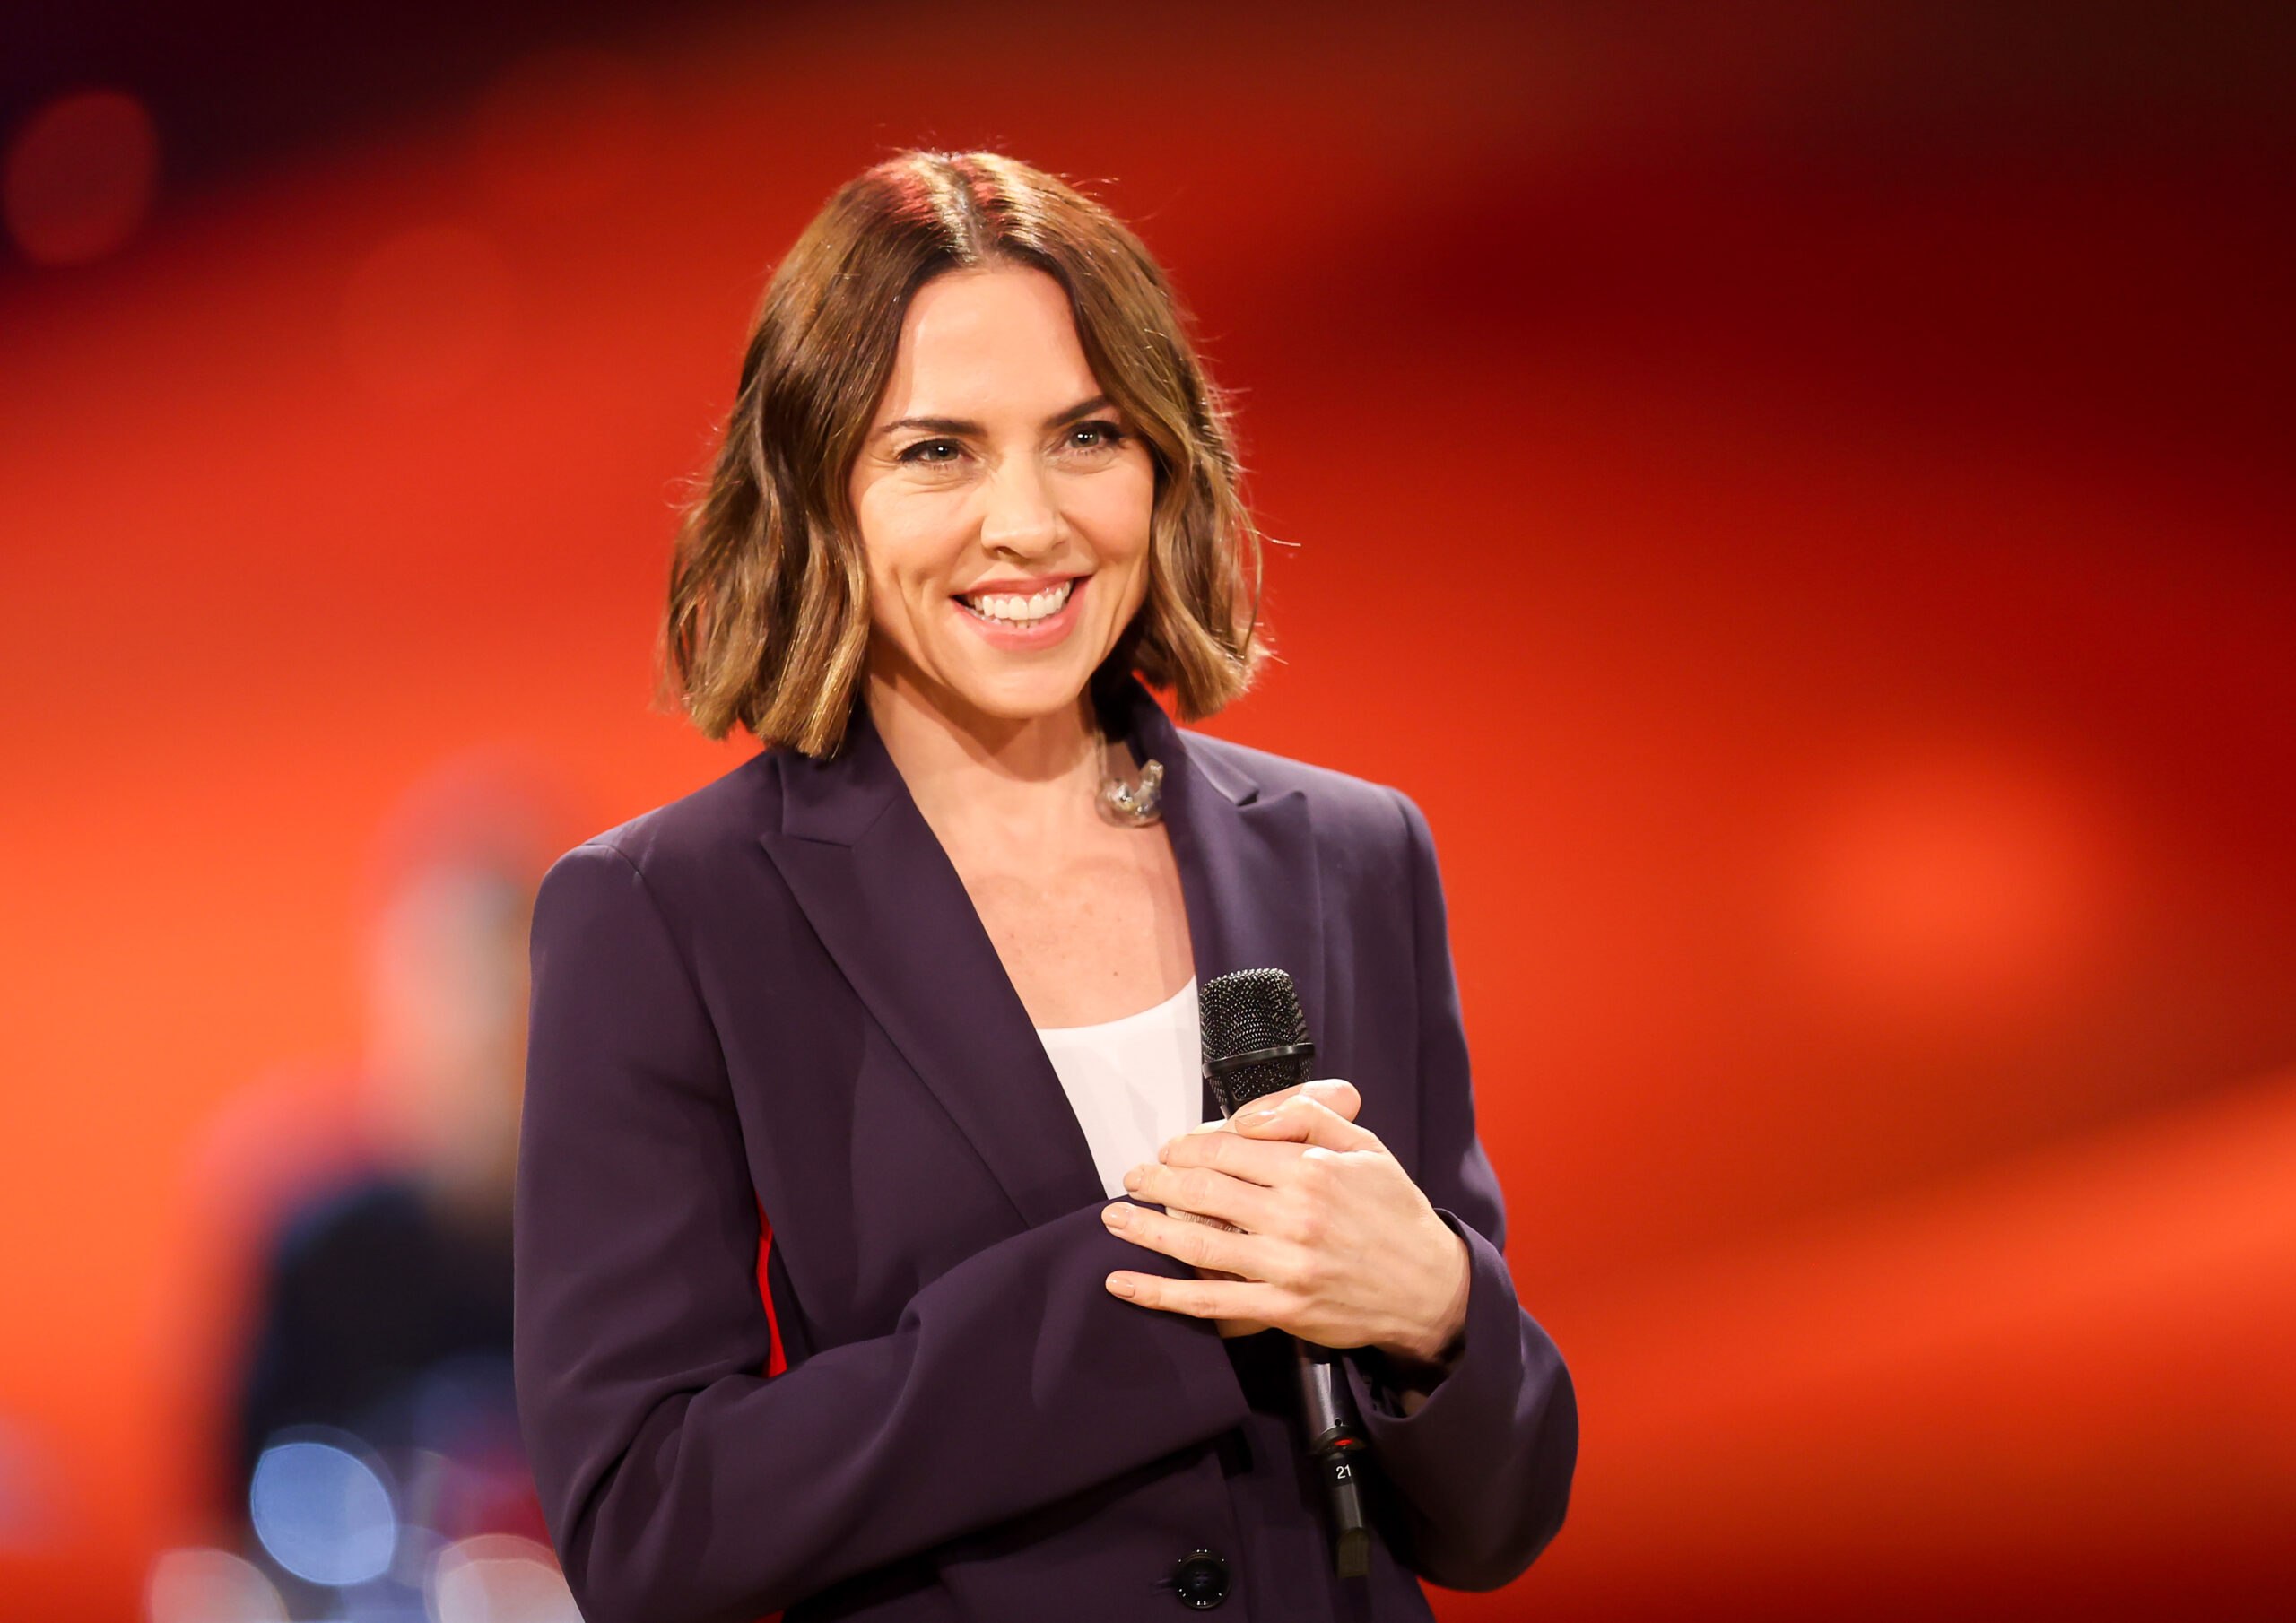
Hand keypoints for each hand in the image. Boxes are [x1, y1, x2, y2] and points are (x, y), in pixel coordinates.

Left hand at [1101, 1084, 1470, 1364]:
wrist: (1429, 1288)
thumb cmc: (1393, 1212)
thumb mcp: (1364, 1145)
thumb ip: (1308, 1115)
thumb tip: (1246, 1117)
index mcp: (1310, 1170)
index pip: (1226, 1150)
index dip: (1186, 1148)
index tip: (1169, 1151)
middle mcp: (1294, 1216)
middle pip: (1202, 1193)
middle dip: (1155, 1182)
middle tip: (1132, 1178)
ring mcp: (1285, 1266)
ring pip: (1196, 1245)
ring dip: (1145, 1230)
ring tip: (1114, 1218)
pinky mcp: (1280, 1308)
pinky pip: (1209, 1303)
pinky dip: (1160, 1294)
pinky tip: (1126, 1284)